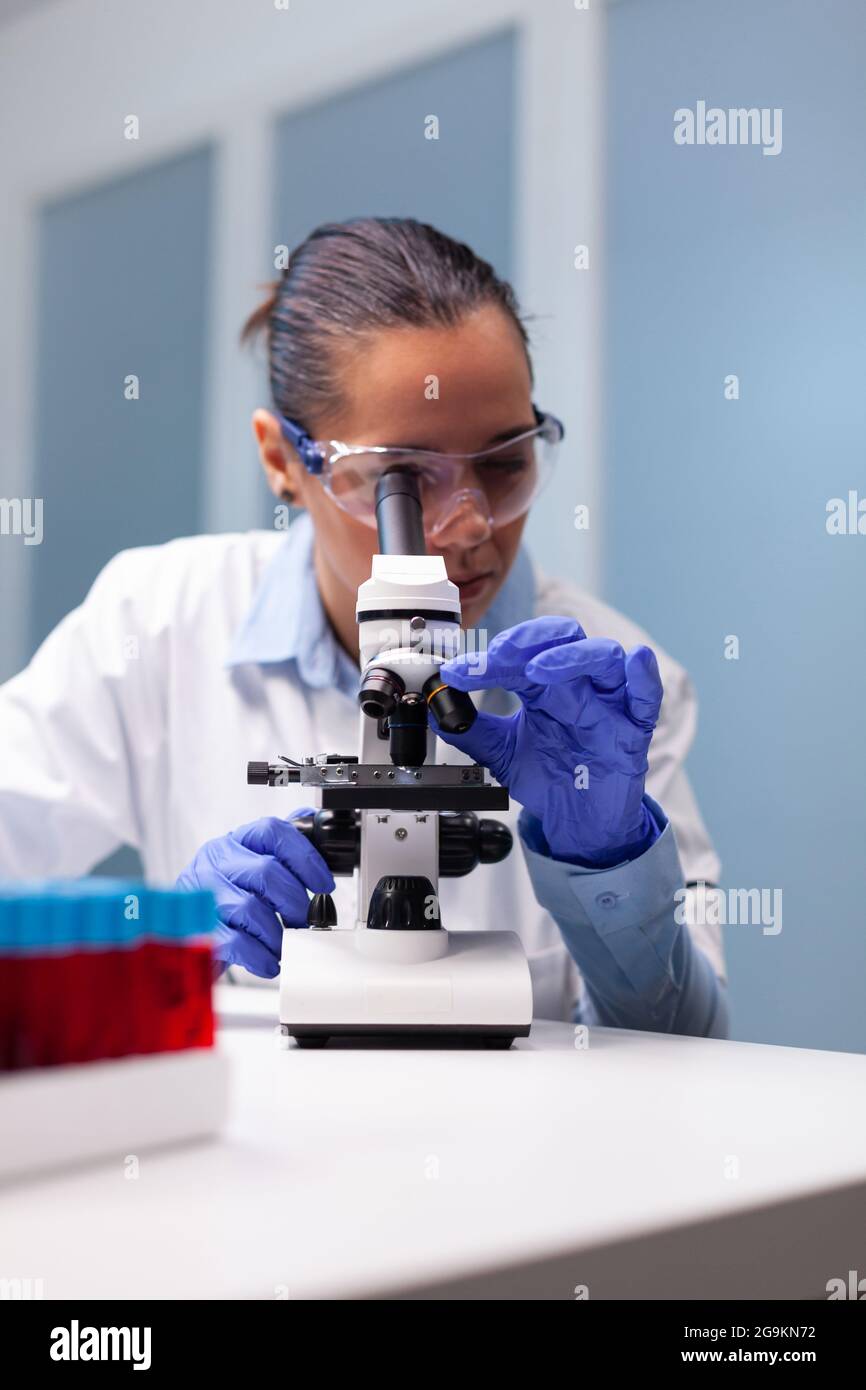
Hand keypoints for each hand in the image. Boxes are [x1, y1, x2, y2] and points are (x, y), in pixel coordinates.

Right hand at [176, 809, 334, 977]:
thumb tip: (313, 823)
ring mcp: (204, 894)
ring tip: (284, 944)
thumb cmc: (227, 892)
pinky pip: (236, 942)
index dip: (305, 857)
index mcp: (236, 841)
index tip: (324, 883)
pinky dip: (260, 956)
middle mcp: (217, 861)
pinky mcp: (199, 928)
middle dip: (295, 902)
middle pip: (266, 872)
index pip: (273, 832)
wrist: (187, 926)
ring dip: (277, 933)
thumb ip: (281, 844)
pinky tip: (269, 960)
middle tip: (305, 920)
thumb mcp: (251, 860)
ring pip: (250, 908)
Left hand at [433, 616, 662, 866]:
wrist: (579, 824)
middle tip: (499, 656)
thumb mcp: (501, 753)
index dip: (490, 658)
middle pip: (565, 638)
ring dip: (571, 656)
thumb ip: (470, 729)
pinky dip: (644, 677)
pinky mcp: (634, 731)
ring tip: (537, 671)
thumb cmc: (552, 779)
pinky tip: (635, 662)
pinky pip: (648, 697)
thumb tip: (436, 707)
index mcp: (547, 685)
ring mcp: (609, 704)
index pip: (522, 654)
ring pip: (605, 657)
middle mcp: (579, 685)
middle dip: (531, 640)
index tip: (458, 672)